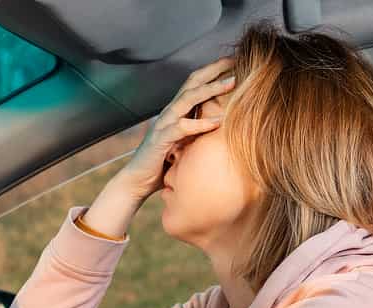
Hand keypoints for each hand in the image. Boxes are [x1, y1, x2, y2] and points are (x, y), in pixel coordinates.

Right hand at [115, 56, 235, 200]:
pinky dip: (201, 124)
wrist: (137, 182)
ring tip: (232, 83)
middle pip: (192, 82)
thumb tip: (223, 129)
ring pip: (188, 99)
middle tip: (235, 61)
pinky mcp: (161, 140)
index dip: (213, 71)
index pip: (195, 83)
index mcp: (176, 111)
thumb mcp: (186, 144)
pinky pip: (182, 127)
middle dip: (214, 70)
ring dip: (211, 89)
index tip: (234, 62)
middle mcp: (169, 112)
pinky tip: (218, 122)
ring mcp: (164, 124)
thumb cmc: (164, 165)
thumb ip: (199, 133)